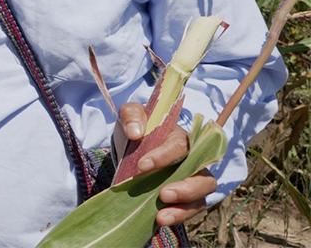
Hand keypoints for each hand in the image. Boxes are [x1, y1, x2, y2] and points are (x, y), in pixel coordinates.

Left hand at [117, 102, 217, 226]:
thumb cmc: (137, 128)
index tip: (142, 166)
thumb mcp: (130, 115)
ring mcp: (192, 180)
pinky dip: (179, 216)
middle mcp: (193, 161)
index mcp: (180, 138)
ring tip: (161, 216)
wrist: (131, 146)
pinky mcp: (185, 197)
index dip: (163, 157)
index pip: (179, 147)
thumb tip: (135, 132)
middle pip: (203, 177)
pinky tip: (161, 220)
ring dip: (184, 207)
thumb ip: (132, 115)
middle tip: (163, 194)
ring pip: (202, 196)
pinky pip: (191, 209)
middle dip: (186, 188)